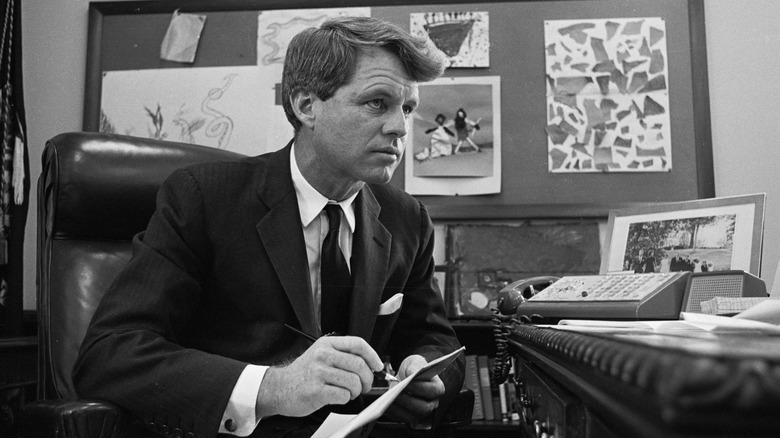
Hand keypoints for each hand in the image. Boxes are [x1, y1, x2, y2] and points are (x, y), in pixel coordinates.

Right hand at [255, 336, 383, 417]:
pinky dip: (345, 399)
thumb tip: (370, 364)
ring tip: (349, 392)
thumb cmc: (303, 373)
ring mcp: (318, 372)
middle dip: (367, 378)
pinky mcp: (316, 390)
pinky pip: (343, 395)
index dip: (372, 355)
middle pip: (359, 364)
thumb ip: (341, 355)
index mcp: (327, 344)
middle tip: (365, 385)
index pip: (357, 344)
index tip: (378, 366)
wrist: (279, 388)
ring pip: (353, 381)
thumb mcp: (320, 355)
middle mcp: (322, 355)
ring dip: (356, 391)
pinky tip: (337, 397)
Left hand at [383, 355, 445, 425]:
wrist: (406, 376)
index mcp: (437, 389)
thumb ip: (415, 366)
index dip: (420, 388)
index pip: (432, 391)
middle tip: (395, 393)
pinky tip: (383, 404)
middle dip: (407, 400)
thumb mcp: (415, 362)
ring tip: (386, 399)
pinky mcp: (409, 417)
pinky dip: (391, 412)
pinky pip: (400, 418)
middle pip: (422, 407)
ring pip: (410, 416)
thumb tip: (412, 373)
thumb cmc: (413, 368)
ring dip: (397, 408)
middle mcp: (431, 403)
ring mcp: (420, 412)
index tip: (407, 382)